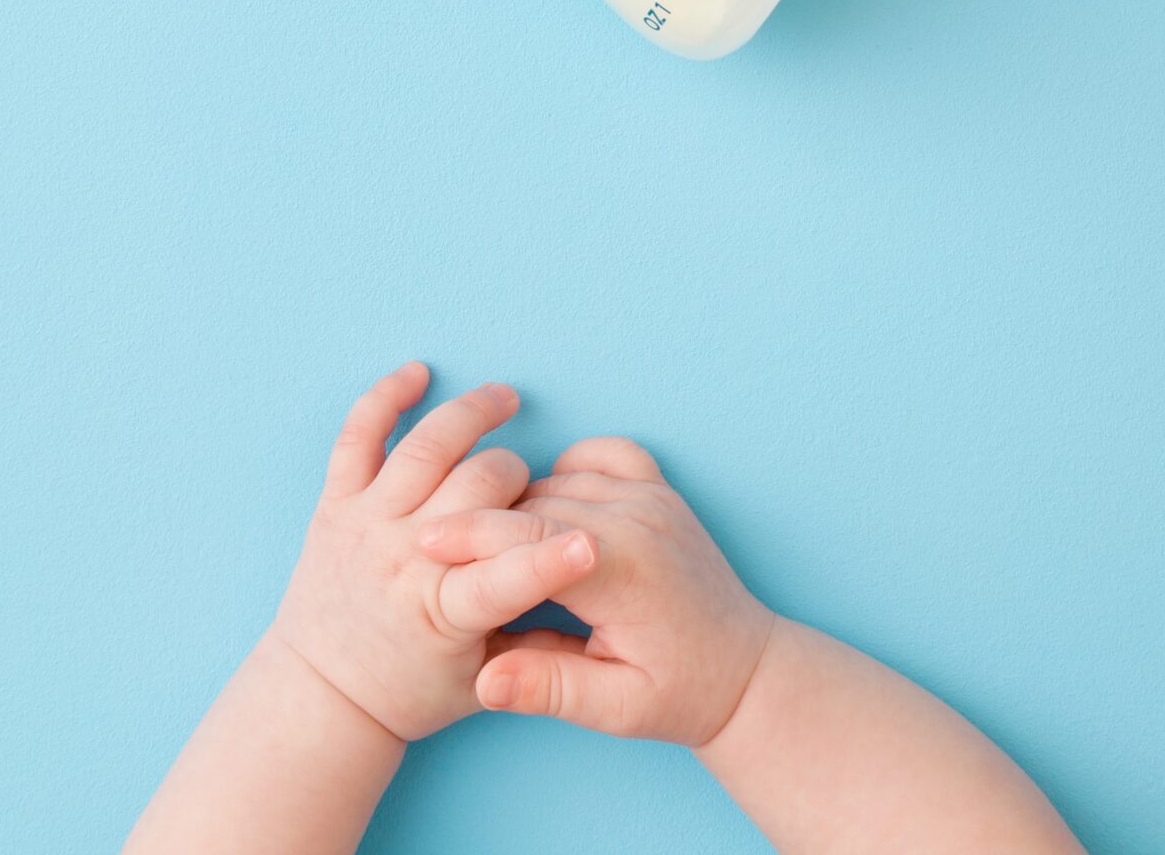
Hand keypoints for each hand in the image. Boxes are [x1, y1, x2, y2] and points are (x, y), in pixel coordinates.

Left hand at [267, 363, 602, 741]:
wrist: (323, 693)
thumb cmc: (412, 690)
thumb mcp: (482, 680)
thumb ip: (535, 637)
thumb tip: (583, 593)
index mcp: (442, 612)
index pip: (506, 577)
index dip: (552, 558)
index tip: (592, 543)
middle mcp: (402, 558)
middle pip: (479, 488)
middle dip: (519, 477)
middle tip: (531, 487)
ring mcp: (365, 524)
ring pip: (427, 447)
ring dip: (472, 414)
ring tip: (505, 399)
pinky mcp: (335, 505)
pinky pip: (357, 435)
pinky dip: (386, 397)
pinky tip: (417, 375)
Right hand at [415, 435, 777, 745]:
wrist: (745, 672)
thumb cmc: (680, 694)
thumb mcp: (615, 709)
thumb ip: (549, 687)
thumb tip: (484, 679)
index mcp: (625, 570)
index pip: (529, 536)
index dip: (471, 537)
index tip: (419, 545)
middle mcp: (640, 520)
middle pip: (534, 503)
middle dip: (482, 525)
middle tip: (433, 552)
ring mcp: (653, 498)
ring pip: (558, 478)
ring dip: (517, 504)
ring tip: (481, 541)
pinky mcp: (659, 490)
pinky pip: (598, 454)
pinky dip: (564, 472)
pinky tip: (546, 508)